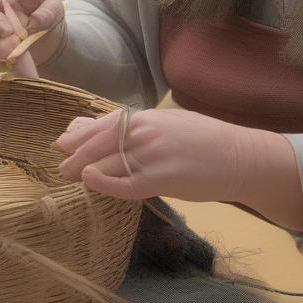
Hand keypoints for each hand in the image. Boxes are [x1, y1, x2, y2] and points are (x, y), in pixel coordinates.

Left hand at [54, 108, 256, 202]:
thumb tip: (115, 126)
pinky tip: (91, 182)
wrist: (241, 157)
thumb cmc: (207, 139)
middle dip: (76, 155)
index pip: (104, 125)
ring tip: (70, 177)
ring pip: (108, 162)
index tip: (63, 143)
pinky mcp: (163, 179)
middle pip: (99, 143)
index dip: (80, 135)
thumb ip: (142, 126)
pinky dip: (105, 183)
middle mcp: (145, 132)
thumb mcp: (170, 122)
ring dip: (84, 170)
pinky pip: (126, 183)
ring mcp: (153, 155)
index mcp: (146, 118)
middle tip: (61, 166)